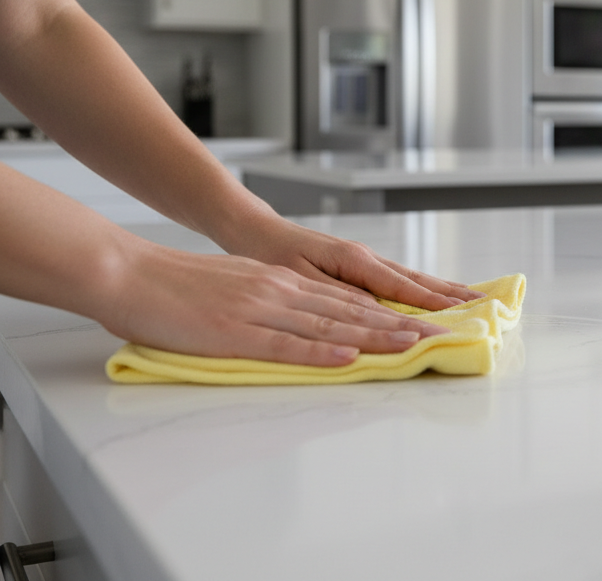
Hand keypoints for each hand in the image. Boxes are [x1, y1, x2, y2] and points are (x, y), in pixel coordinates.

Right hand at [102, 242, 449, 366]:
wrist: (132, 273)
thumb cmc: (178, 286)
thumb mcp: (238, 286)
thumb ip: (271, 302)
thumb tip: (300, 321)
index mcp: (281, 282)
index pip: (347, 298)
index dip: (389, 310)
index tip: (423, 321)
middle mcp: (281, 291)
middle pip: (351, 310)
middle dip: (399, 324)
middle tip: (439, 334)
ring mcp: (261, 310)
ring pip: (330, 325)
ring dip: (375, 337)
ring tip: (412, 346)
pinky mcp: (236, 331)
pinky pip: (287, 344)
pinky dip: (321, 353)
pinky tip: (349, 359)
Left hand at [220, 212, 482, 311]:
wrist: (253, 230)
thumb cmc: (270, 253)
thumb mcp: (300, 278)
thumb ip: (340, 296)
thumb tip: (378, 311)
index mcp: (355, 261)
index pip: (403, 290)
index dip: (433, 308)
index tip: (461, 320)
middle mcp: (366, 259)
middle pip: (418, 281)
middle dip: (453, 296)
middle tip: (487, 307)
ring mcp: (365, 261)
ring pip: (412, 279)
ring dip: (444, 291)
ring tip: (474, 299)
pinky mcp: (359, 266)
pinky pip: (399, 280)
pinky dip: (423, 289)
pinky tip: (435, 295)